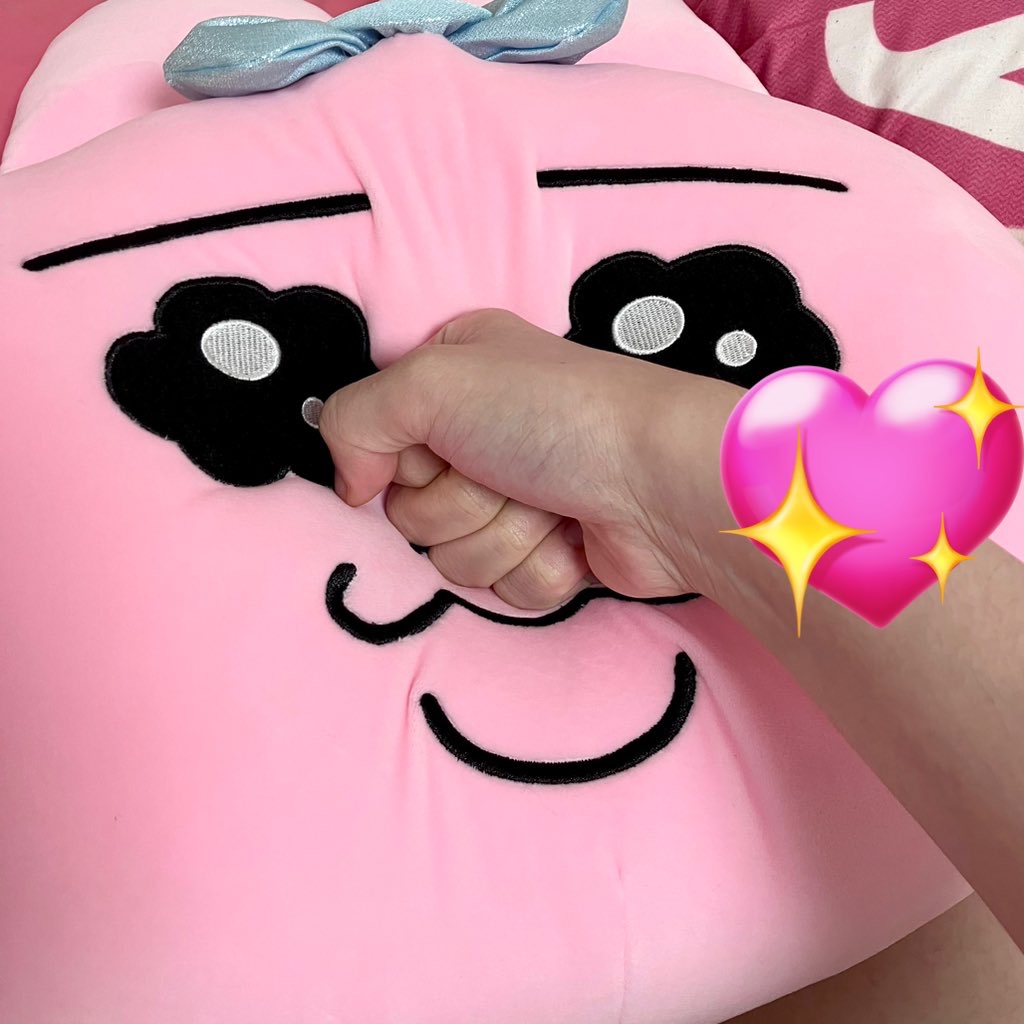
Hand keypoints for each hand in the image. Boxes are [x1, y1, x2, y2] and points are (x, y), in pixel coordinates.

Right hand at [318, 309, 740, 606]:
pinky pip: (504, 590)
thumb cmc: (556, 414)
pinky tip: (573, 537)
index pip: (376, 445)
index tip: (443, 447)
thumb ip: (353, 420)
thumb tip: (350, 489)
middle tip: (508, 474)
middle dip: (460, 503)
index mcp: (450, 381)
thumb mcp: (432, 380)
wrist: (660, 481)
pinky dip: (539, 569)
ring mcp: (514, 499)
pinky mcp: (548, 555)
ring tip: (548, 503)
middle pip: (411, 512)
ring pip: (454, 558)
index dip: (405, 460)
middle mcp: (478, 437)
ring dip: (503, 537)